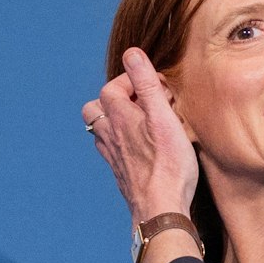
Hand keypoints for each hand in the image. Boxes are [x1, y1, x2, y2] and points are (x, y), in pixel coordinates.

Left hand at [84, 47, 199, 222]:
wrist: (160, 209)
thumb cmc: (167, 164)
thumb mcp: (162, 116)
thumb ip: (146, 83)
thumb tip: (132, 54)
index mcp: (119, 118)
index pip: (112, 87)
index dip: (134, 80)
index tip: (157, 86)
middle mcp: (109, 136)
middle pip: (96, 108)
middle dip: (116, 99)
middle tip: (143, 102)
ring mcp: (113, 156)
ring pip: (102, 130)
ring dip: (118, 121)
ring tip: (143, 121)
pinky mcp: (121, 172)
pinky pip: (112, 150)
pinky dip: (123, 142)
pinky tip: (142, 146)